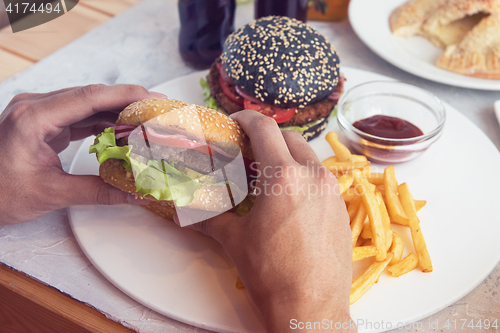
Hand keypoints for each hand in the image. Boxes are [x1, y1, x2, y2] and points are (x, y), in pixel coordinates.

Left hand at [0, 84, 162, 224]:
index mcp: (33, 118)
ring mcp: (38, 113)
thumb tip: (136, 193)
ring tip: (147, 122)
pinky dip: (102, 123)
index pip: (88, 97)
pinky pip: (78, 117)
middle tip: (158, 111)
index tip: (154, 97)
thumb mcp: (51, 194)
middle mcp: (35, 107)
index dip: (125, 95)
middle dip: (127, 102)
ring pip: (86, 105)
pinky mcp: (42, 124)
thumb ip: (99, 191)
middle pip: (91, 96)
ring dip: (117, 113)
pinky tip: (122, 131)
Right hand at [188, 111, 355, 331]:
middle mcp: (314, 177)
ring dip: (287, 156)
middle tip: (248, 151)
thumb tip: (187, 208)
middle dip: (267, 137)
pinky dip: (303, 177)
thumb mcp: (234, 240)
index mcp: (285, 177)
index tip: (235, 122)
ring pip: (308, 157)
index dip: (246, 119)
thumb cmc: (272, 275)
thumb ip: (209, 215)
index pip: (264, 128)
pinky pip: (321, 179)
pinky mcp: (342, 208)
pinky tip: (289, 199)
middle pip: (289, 137)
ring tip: (268, 176)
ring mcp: (332, 192)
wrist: (311, 309)